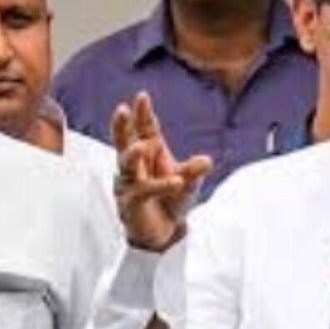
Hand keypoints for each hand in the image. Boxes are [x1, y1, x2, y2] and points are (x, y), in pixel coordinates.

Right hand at [111, 92, 213, 250]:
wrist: (165, 232)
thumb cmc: (171, 200)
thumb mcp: (188, 182)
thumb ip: (194, 171)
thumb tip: (207, 160)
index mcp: (150, 153)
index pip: (145, 129)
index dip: (142, 114)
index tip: (142, 96)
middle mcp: (135, 165)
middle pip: (124, 141)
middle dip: (122, 126)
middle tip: (122, 109)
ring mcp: (129, 183)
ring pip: (126, 165)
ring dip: (133, 154)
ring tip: (143, 146)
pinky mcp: (131, 202)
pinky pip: (144, 191)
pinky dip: (161, 186)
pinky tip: (176, 182)